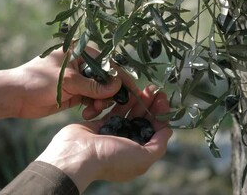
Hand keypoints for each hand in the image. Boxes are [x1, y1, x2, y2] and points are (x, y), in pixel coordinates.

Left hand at [0, 48, 121, 124]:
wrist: (15, 96)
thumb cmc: (39, 80)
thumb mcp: (69, 81)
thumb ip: (94, 86)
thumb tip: (118, 87)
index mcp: (81, 52)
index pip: (108, 65)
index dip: (121, 78)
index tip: (133, 92)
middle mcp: (83, 64)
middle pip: (107, 79)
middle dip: (108, 94)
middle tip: (104, 105)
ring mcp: (80, 79)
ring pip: (101, 91)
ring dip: (100, 102)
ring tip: (92, 110)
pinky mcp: (76, 93)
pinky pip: (92, 99)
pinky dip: (93, 106)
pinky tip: (87, 112)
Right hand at [36, 85, 171, 192]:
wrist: (78, 155)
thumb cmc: (112, 158)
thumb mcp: (143, 157)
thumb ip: (158, 144)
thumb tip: (168, 130)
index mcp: (138, 154)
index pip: (154, 131)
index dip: (161, 116)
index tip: (164, 100)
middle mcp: (127, 144)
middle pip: (143, 121)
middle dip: (152, 106)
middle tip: (157, 90)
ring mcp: (114, 134)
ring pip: (130, 114)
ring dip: (139, 101)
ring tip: (148, 88)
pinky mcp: (101, 125)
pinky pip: (115, 110)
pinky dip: (123, 102)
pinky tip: (131, 91)